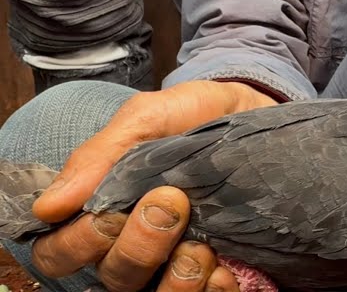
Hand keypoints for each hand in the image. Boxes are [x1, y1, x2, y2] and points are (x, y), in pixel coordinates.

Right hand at [30, 81, 276, 291]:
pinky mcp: (220, 269)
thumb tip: (48, 207)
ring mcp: (177, 262)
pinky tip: (225, 268)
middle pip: (112, 277)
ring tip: (202, 246)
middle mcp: (136, 246)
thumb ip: (101, 156)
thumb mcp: (148, 118)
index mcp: (104, 213)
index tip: (112, 212)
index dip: (79, 243)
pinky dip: (214, 291)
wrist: (255, 114)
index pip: (61, 253)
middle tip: (172, 203)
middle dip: (137, 248)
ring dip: (175, 280)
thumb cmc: (193, 117)